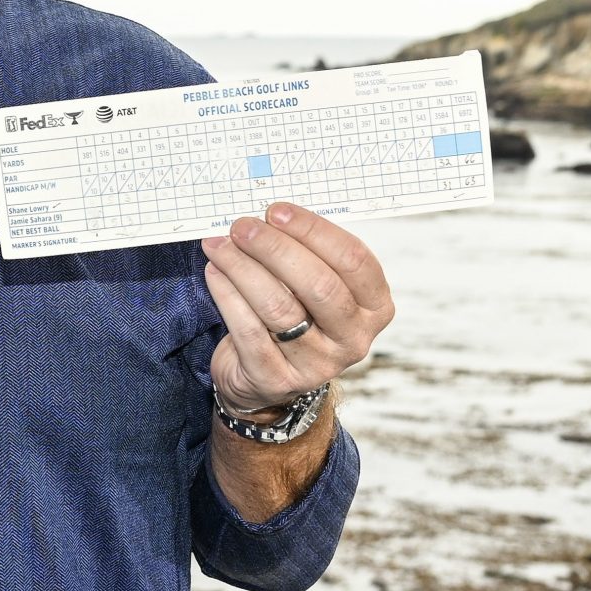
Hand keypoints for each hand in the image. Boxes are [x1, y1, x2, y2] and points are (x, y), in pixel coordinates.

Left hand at [201, 202, 394, 415]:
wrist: (266, 378)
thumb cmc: (296, 315)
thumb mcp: (315, 286)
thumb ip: (305, 253)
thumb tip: (268, 217)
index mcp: (374, 306)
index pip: (353, 260)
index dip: (313, 230)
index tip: (276, 211)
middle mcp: (354, 338)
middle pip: (318, 285)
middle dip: (274, 248)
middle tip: (242, 227)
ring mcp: (318, 365)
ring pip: (279, 307)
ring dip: (243, 268)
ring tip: (220, 246)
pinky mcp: (277, 379)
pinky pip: (249, 330)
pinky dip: (227, 295)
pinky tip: (215, 273)